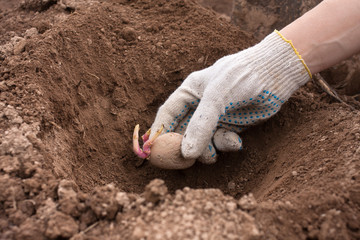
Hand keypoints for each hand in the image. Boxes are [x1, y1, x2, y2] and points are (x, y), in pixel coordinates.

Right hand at [151, 31, 310, 159]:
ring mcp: (215, 117)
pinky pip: (221, 142)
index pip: (167, 114)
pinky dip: (226, 145)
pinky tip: (236, 142)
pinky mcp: (231, 125)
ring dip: (207, 150)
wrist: (274, 74)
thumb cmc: (240, 77)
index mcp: (189, 92)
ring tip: (214, 153)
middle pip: (183, 132)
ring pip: (202, 141)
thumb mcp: (216, 99)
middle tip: (186, 161)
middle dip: (184, 147)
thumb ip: (200, 125)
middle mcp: (200, 106)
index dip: (158, 132)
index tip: (152, 151)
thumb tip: (186, 153)